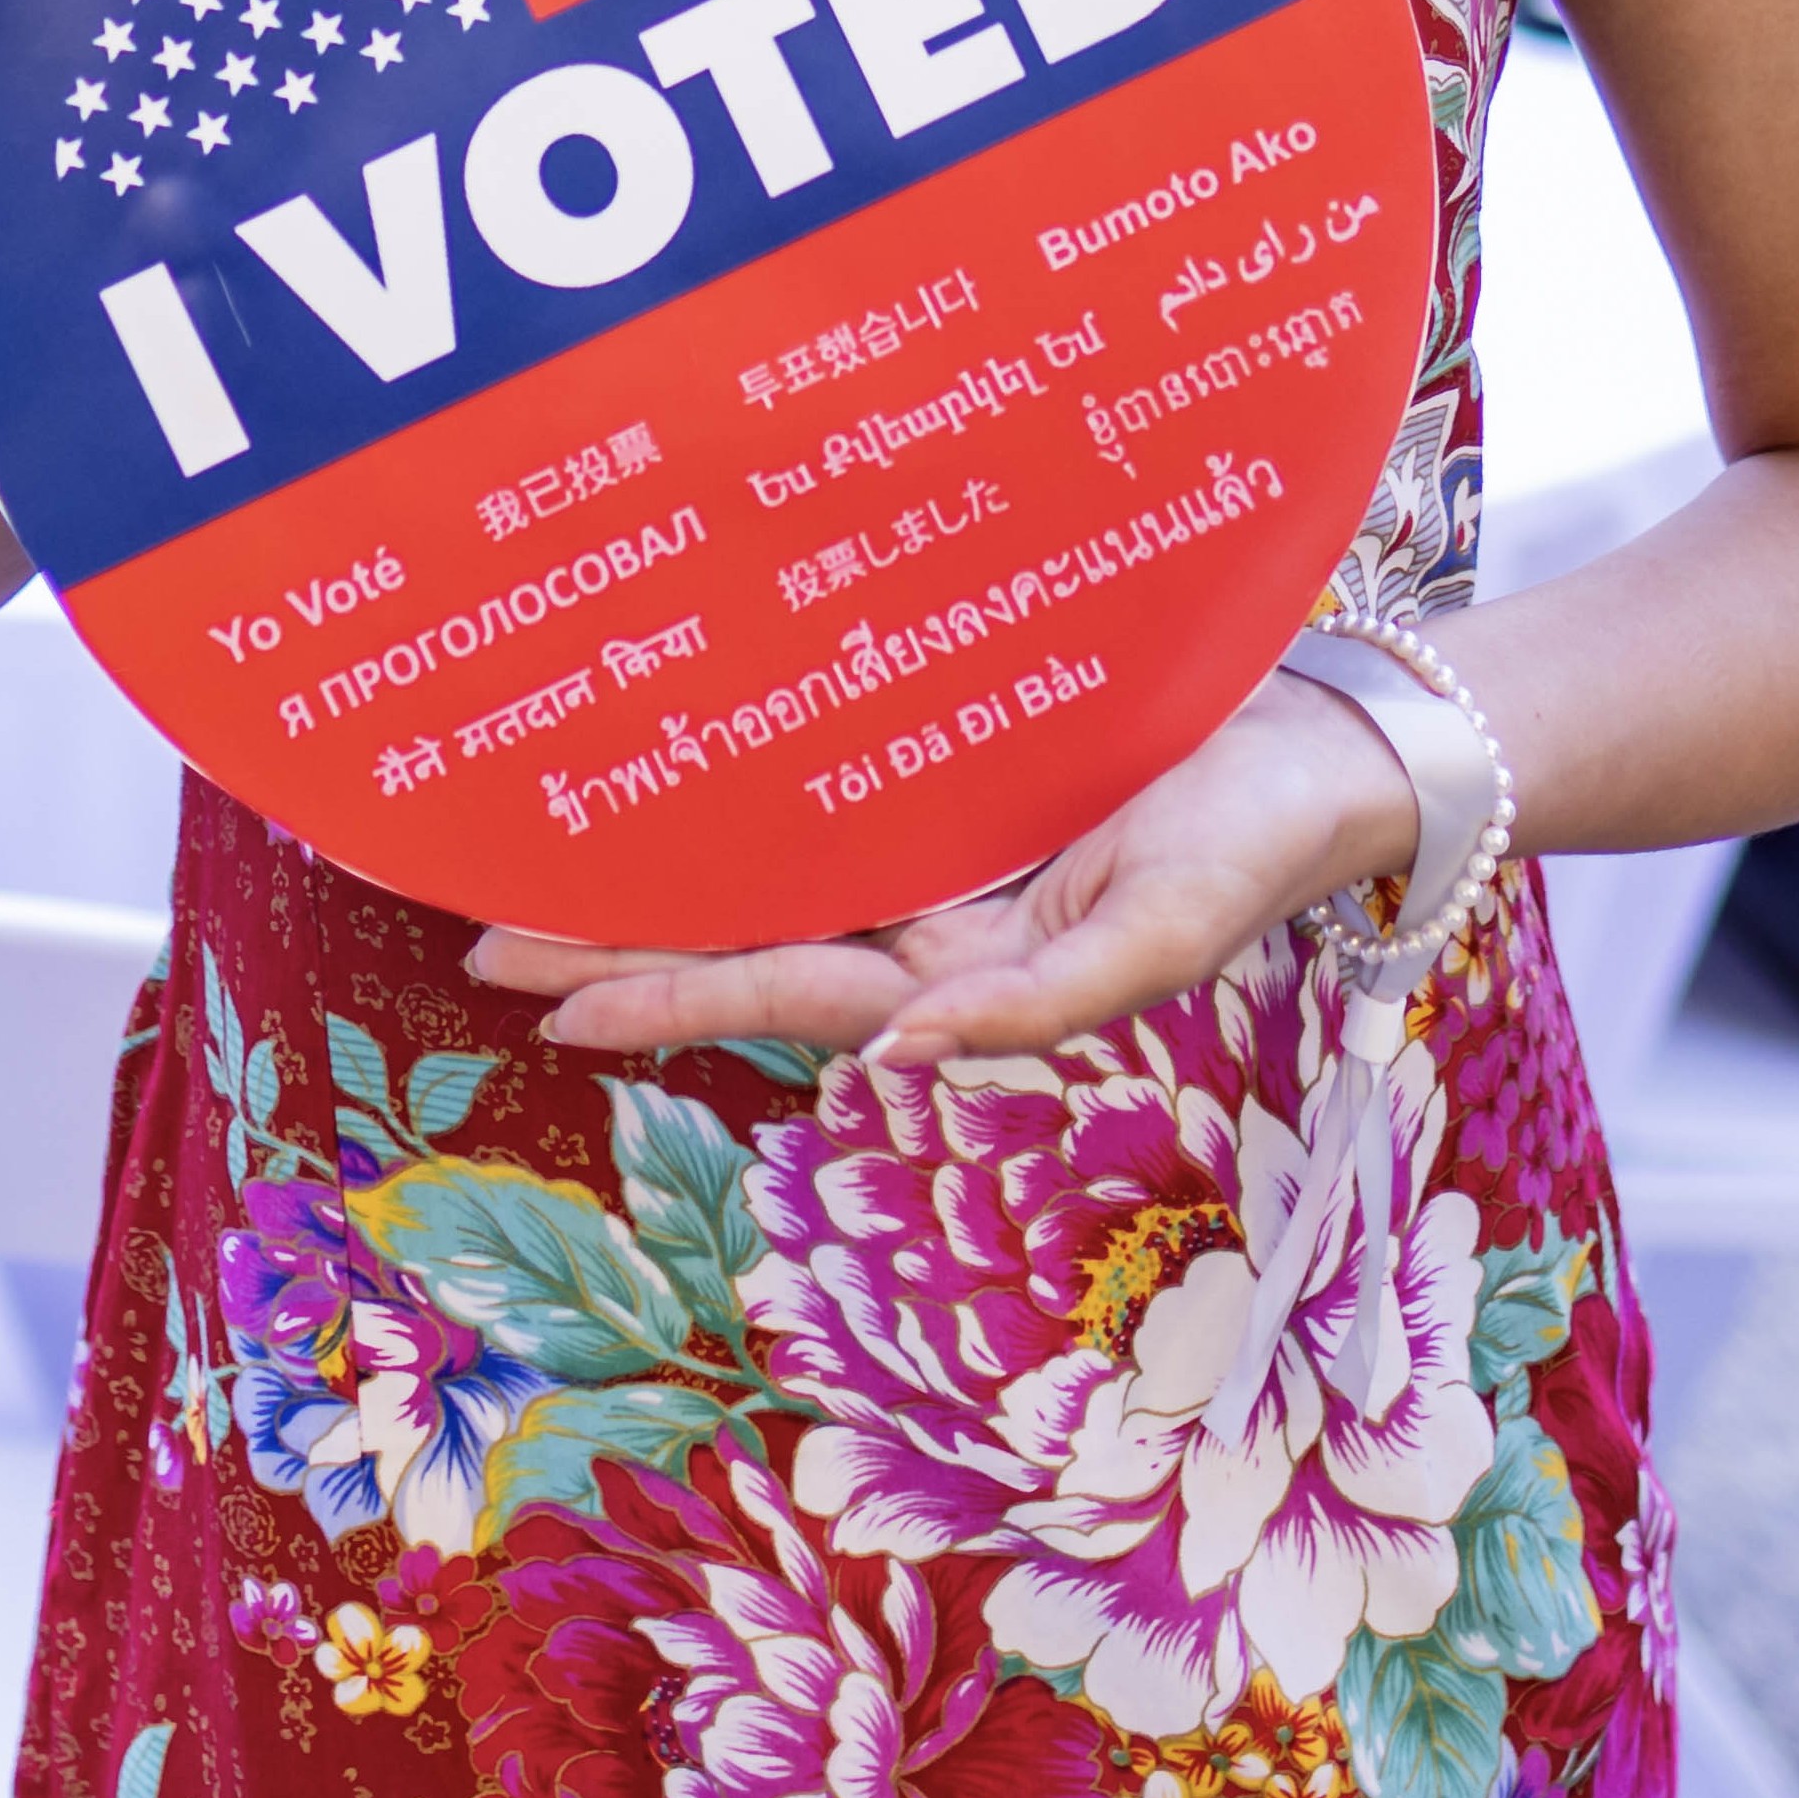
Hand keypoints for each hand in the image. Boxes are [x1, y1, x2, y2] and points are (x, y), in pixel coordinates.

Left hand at [470, 671, 1418, 1069]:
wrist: (1318, 741)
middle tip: (480, 937)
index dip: (669, 997)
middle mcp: (929, 915)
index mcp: (963, 971)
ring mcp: (938, 844)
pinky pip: (827, 789)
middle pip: (746, 935)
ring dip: (659, 877)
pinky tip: (675, 781)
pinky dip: (744, 796)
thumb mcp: (1159, 938)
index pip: (785, 987)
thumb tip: (895, 1056)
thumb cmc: (1248, 844)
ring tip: (533, 872)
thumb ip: (1031, 1009)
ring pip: (769, 864)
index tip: (551, 1007)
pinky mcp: (954, 769)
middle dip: (619, 947)